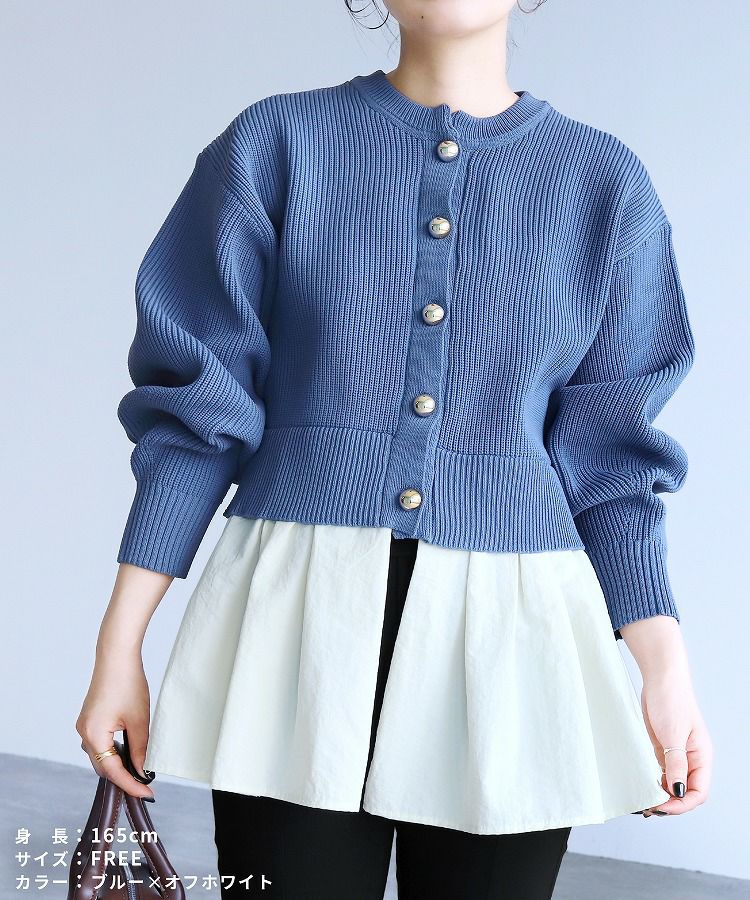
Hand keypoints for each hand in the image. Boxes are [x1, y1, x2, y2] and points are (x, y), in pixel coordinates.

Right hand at [76, 647, 154, 801]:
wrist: (116, 656)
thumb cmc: (128, 683)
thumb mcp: (139, 720)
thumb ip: (140, 749)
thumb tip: (142, 771)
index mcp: (93, 735)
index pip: (112, 771)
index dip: (130, 784)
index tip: (147, 793)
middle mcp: (84, 733)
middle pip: (103, 766)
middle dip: (123, 777)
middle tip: (146, 786)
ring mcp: (85, 725)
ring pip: (101, 756)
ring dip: (118, 765)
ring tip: (139, 772)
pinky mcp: (90, 719)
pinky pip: (100, 743)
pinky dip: (113, 751)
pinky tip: (128, 752)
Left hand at [639, 669, 712, 815]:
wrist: (660, 678)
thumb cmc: (671, 700)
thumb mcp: (673, 734)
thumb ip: (676, 764)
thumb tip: (678, 792)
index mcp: (701, 757)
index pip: (698, 792)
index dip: (681, 804)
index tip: (661, 807)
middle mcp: (691, 759)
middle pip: (686, 793)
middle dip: (670, 804)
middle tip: (649, 809)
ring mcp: (676, 754)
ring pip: (672, 784)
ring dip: (661, 796)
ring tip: (644, 803)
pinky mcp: (662, 747)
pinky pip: (661, 772)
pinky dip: (654, 782)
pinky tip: (643, 786)